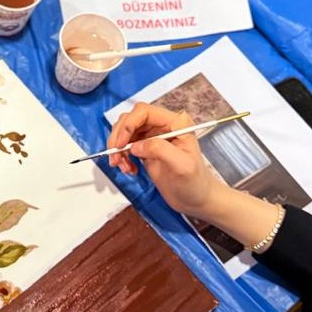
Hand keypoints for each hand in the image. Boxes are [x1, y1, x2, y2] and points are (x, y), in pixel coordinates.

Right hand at [107, 103, 228, 218]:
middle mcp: (163, 126)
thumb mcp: (182, 165)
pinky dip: (121, 156)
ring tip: (123, 166)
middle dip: (119, 137)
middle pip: (130, 120)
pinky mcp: (145, 149)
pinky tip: (129, 169)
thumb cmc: (195, 182)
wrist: (196, 199)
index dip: (129, 124)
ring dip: (118, 148)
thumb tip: (136, 145)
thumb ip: (160, 150)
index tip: (121, 143)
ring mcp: (153, 137)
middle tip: (115, 157)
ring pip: (125, 132)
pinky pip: (126, 146)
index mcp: (175, 123)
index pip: (144, 112)